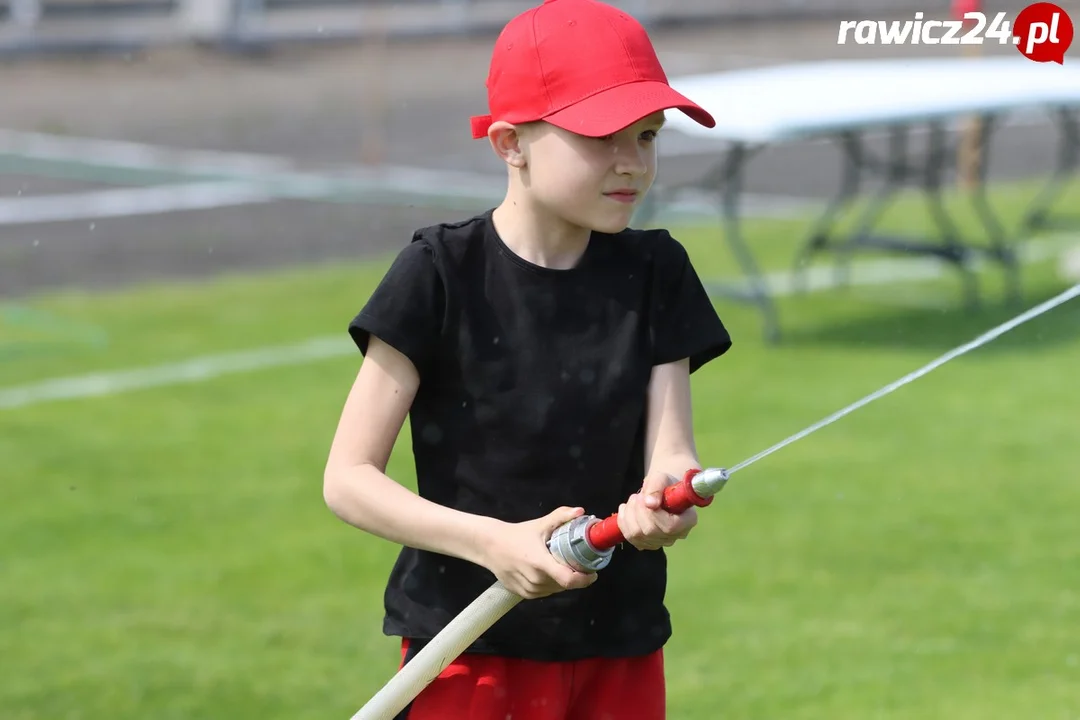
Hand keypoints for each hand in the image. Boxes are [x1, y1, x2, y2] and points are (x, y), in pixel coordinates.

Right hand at [479, 506, 599, 599]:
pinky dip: (551, 585)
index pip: (568, 580)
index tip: (593, 573)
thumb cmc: (516, 535)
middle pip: (564, 585)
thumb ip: (560, 517)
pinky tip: (548, 573)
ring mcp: (529, 590)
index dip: (584, 579)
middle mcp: (535, 580)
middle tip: (578, 564)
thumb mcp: (539, 524)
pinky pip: (545, 593)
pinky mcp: (523, 595)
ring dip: (562, 581)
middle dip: (575, 577)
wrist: (489, 546)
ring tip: (563, 567)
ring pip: (555, 590)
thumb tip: (580, 511)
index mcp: (541, 563)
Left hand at [616, 470, 697, 550]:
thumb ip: (656, 487)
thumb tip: (649, 503)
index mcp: (687, 520)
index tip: (645, 497)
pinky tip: (626, 509)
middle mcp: (676, 535)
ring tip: (633, 500)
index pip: (669, 527)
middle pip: (650, 531)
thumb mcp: (662, 478)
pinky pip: (629, 536)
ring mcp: (661, 542)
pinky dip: (623, 521)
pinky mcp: (646, 544)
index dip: (653, 514)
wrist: (661, 491)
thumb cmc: (665, 484)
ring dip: (629, 514)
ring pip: (636, 535)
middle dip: (638, 510)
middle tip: (638, 496)